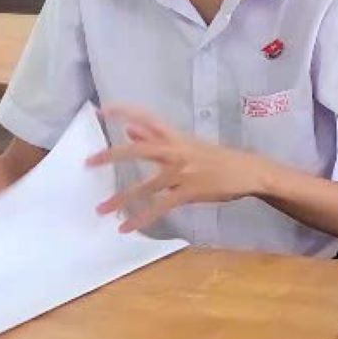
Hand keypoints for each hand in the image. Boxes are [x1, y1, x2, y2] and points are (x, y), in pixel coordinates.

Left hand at [87, 105, 270, 233]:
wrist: (248, 171)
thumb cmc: (217, 158)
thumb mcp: (187, 143)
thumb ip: (157, 137)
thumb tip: (130, 129)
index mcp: (176, 137)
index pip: (147, 117)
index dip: (124, 112)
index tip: (101, 111)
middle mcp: (177, 151)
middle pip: (139, 149)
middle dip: (112, 155)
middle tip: (88, 162)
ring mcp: (182, 172)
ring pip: (146, 185)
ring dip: (121, 199)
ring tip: (101, 209)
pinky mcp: (189, 192)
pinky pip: (160, 206)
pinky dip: (141, 217)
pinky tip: (126, 227)